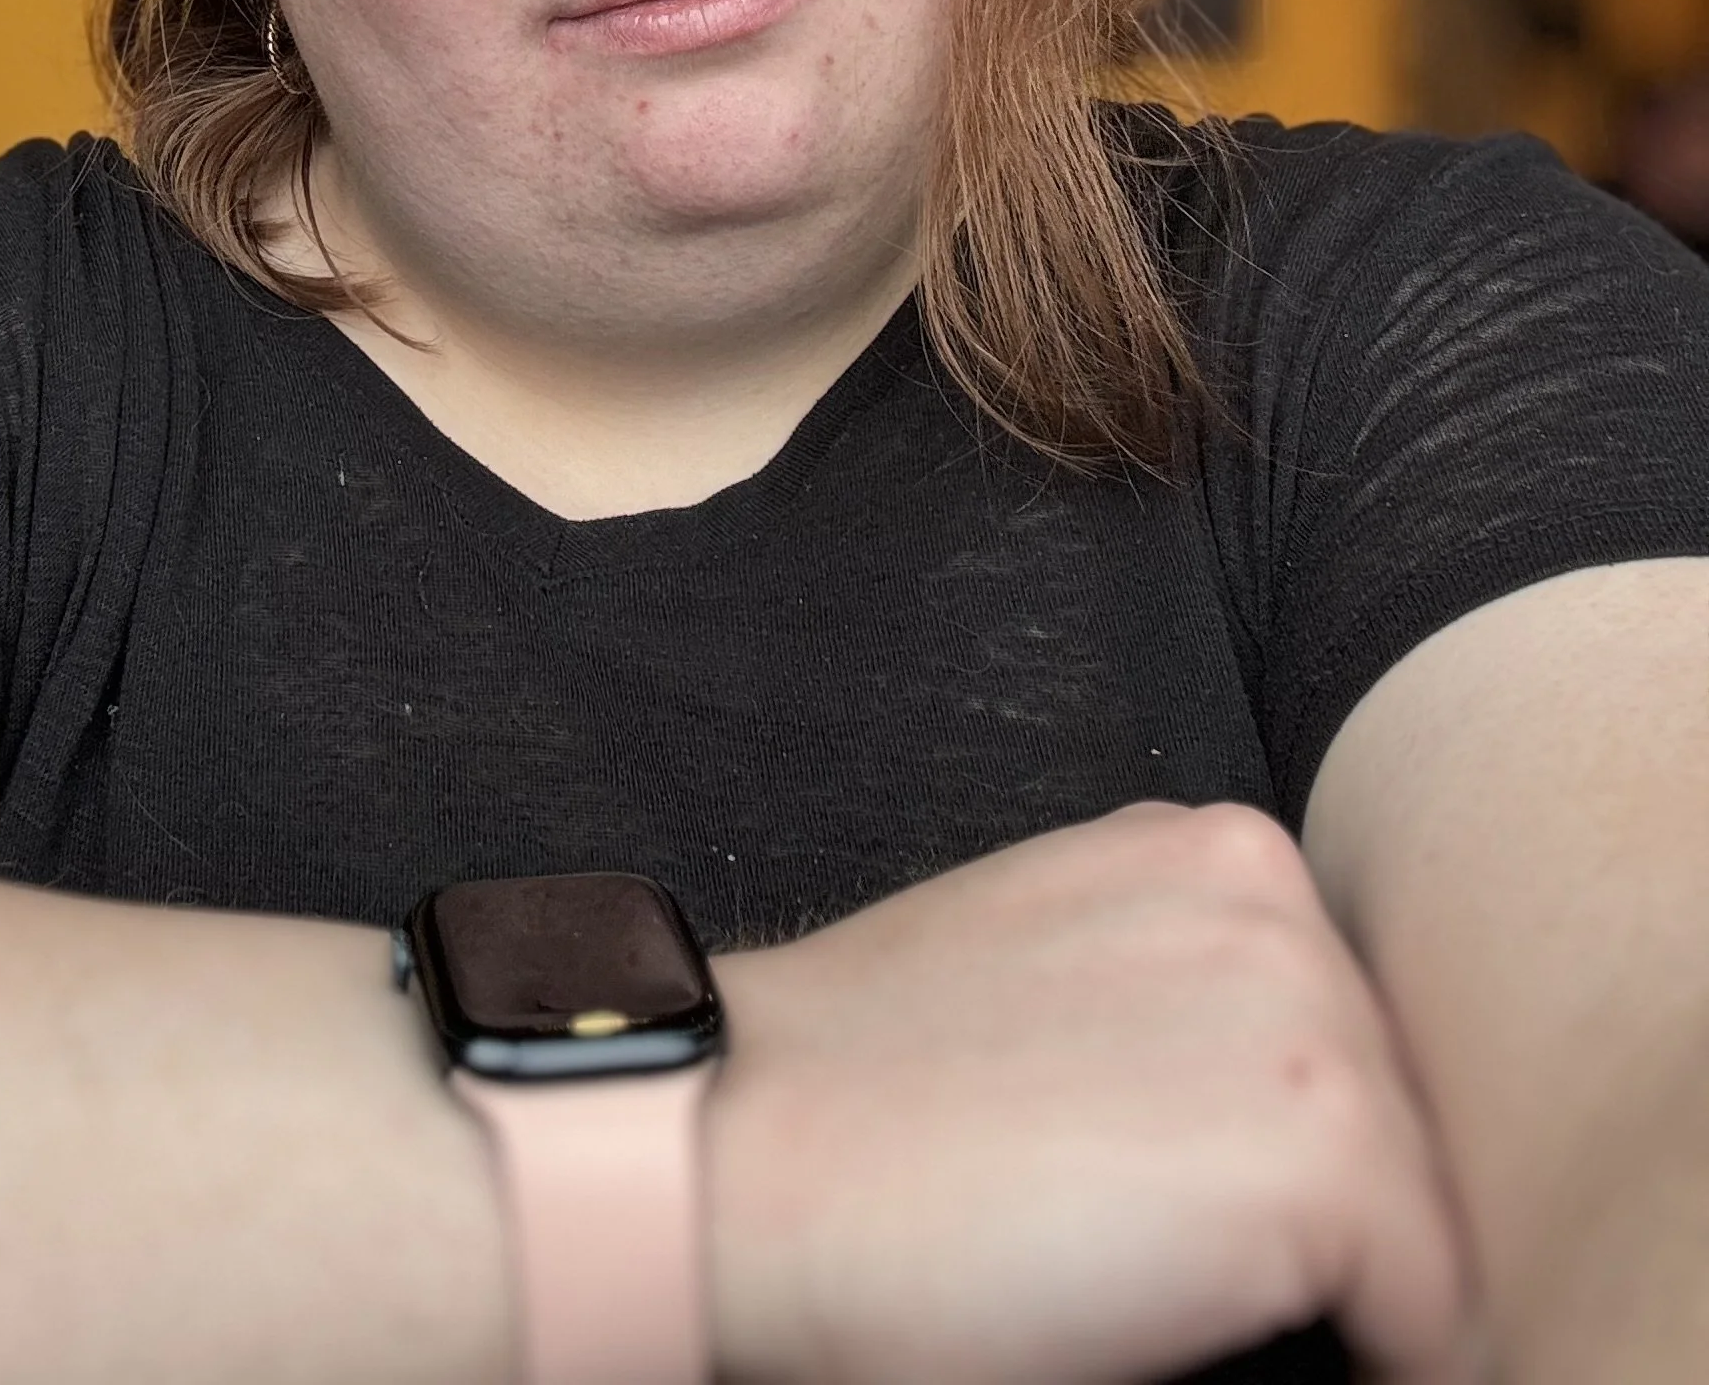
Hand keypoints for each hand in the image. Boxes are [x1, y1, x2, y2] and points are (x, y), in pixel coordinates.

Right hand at [706, 802, 1474, 1383]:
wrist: (746, 1159)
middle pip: (1401, 1114)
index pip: (1351, 1029)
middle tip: (1191, 1263)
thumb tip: (1265, 1101)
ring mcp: (1310, 1017)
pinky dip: (1382, 1363)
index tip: (1217, 1207)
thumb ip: (1180, 981)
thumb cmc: (866, 1103)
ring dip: (1351, 1280)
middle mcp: (1275, 900)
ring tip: (1206, 1302)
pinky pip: (1435, 1313)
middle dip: (1338, 1208)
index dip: (1296, 1140)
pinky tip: (1234, 1348)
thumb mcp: (1053, 961)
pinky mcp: (1324, 1155)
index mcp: (1212, 847)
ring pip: (1422, 1211)